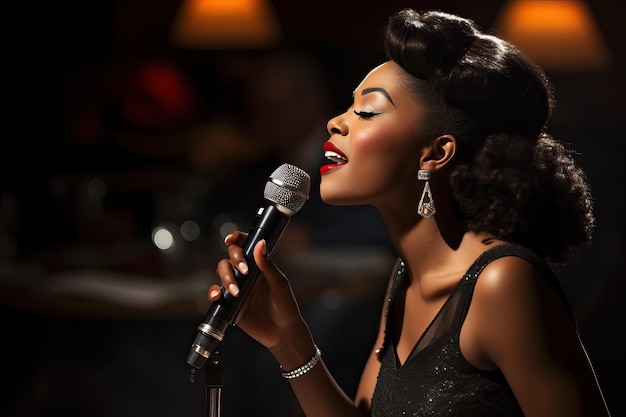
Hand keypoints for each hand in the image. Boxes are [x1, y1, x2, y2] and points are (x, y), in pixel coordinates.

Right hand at [209, 231, 304, 348]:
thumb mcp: (279, 284)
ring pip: (222, 273)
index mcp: (259, 265)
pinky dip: (213, 293)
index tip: (231, 240)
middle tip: (243, 271)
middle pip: (230, 258)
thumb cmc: (286, 307)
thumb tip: (260, 243)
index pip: (245, 246)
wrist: (282, 333)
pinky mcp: (230, 303)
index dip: (236, 239)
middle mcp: (246, 274)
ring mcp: (237, 288)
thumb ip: (268, 265)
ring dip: (225, 278)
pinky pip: (216, 294)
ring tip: (236, 291)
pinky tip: (217, 296)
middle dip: (233, 260)